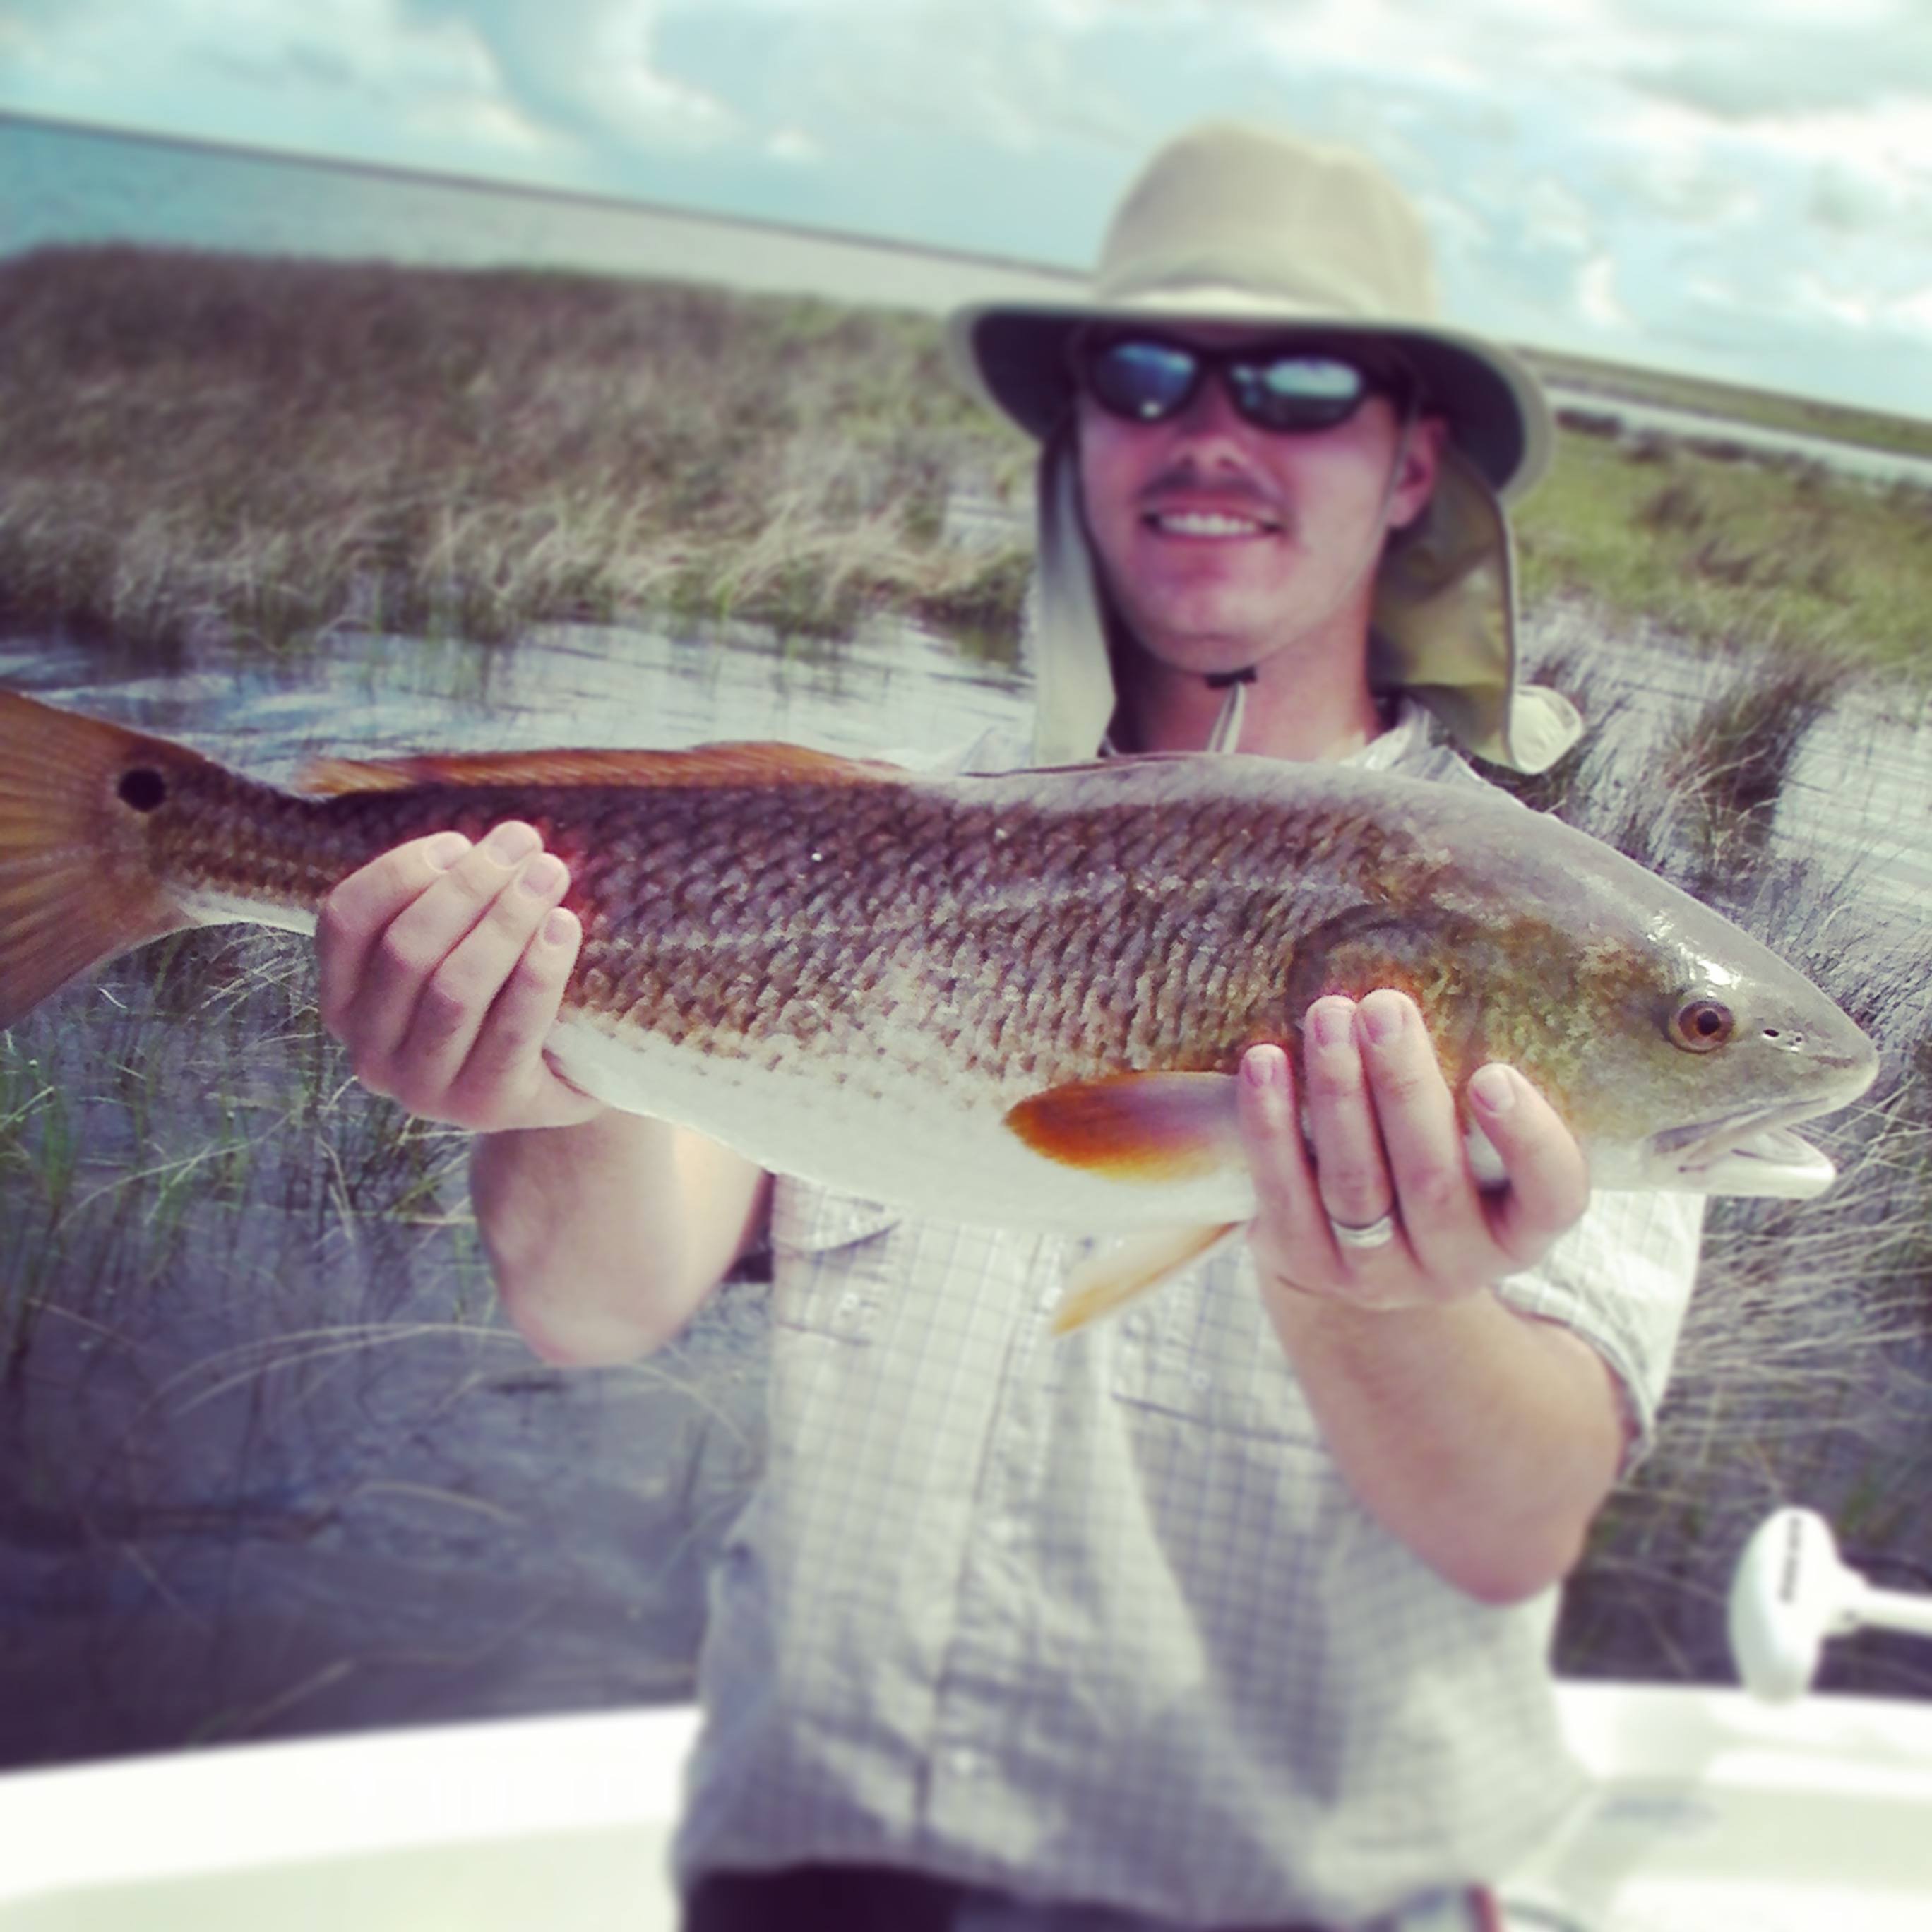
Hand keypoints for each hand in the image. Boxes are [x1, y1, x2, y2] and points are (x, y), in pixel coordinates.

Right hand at [315, 821, 606, 1132]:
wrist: (560, 1082)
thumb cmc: (502, 997)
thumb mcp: (461, 948)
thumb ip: (452, 902)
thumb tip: (491, 839)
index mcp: (344, 1000)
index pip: (346, 921)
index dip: (401, 871)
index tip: (461, 842)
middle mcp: (369, 1051)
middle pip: (407, 949)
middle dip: (469, 886)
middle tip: (524, 843)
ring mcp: (422, 1089)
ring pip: (454, 987)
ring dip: (505, 920)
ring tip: (550, 873)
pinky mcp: (484, 1107)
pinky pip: (511, 1028)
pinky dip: (539, 970)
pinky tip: (566, 926)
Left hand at [1238, 988, 1588, 1312]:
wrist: (1357, 1263)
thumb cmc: (1433, 1169)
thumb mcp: (1478, 1151)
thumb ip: (1473, 1091)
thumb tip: (1452, 963)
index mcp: (1520, 1231)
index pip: (1552, 1194)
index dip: (1528, 1139)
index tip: (1493, 1074)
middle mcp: (1456, 1263)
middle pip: (1432, 1180)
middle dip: (1404, 1087)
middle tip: (1385, 1007)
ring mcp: (1377, 1274)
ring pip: (1355, 1183)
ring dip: (1338, 1093)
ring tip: (1329, 1016)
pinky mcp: (1305, 1263)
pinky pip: (1284, 1193)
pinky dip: (1272, 1125)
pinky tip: (1265, 1062)